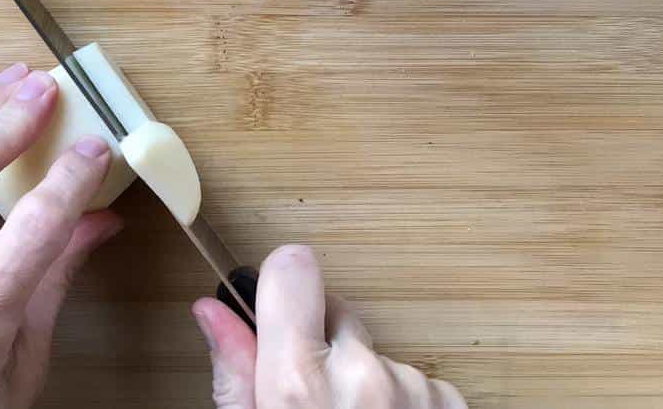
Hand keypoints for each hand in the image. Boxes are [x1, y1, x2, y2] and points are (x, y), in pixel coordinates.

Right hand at [193, 245, 465, 408]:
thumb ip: (235, 378)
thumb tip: (213, 313)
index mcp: (300, 384)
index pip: (292, 266)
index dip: (281, 289)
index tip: (278, 309)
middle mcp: (361, 377)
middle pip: (336, 311)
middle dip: (323, 344)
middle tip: (313, 402)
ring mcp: (412, 389)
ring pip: (375, 350)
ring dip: (365, 381)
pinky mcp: (449, 403)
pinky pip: (415, 379)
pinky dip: (402, 403)